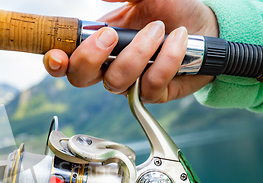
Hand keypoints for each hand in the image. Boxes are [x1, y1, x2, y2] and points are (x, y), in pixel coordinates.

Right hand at [43, 0, 219, 102]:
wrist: (206, 24)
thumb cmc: (173, 9)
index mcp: (99, 44)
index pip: (66, 60)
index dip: (55, 62)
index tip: (57, 56)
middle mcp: (110, 65)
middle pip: (80, 78)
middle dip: (92, 58)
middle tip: (113, 35)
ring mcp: (131, 81)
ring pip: (115, 82)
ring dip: (138, 53)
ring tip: (159, 29)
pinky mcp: (154, 92)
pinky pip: (150, 84)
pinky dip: (167, 59)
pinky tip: (177, 39)